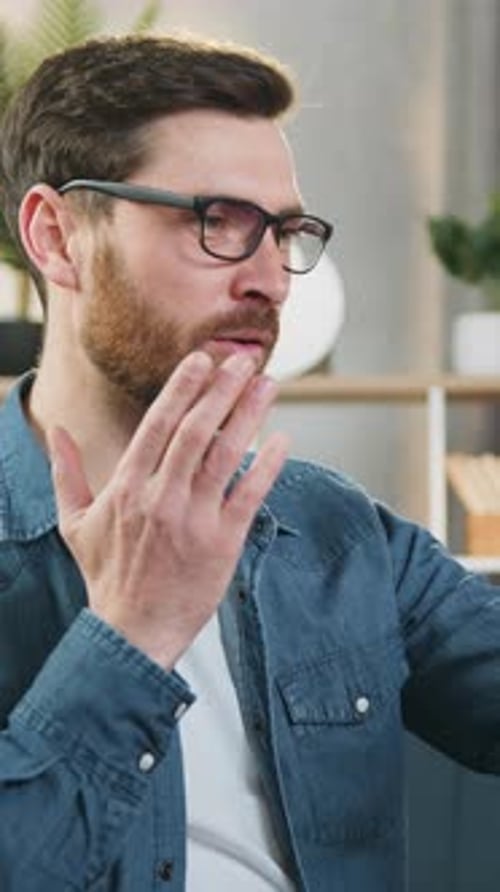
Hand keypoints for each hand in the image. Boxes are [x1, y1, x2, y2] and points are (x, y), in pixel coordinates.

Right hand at [49, 351, 287, 667]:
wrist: (133, 632)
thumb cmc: (107, 576)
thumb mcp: (75, 522)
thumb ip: (66, 472)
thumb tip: (56, 431)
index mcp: (126, 488)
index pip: (157, 425)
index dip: (182, 388)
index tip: (201, 360)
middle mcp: (160, 499)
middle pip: (195, 431)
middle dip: (220, 390)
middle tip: (242, 359)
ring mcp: (193, 520)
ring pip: (224, 455)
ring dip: (248, 415)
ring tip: (267, 385)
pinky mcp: (223, 543)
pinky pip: (250, 495)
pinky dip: (268, 465)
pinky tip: (283, 439)